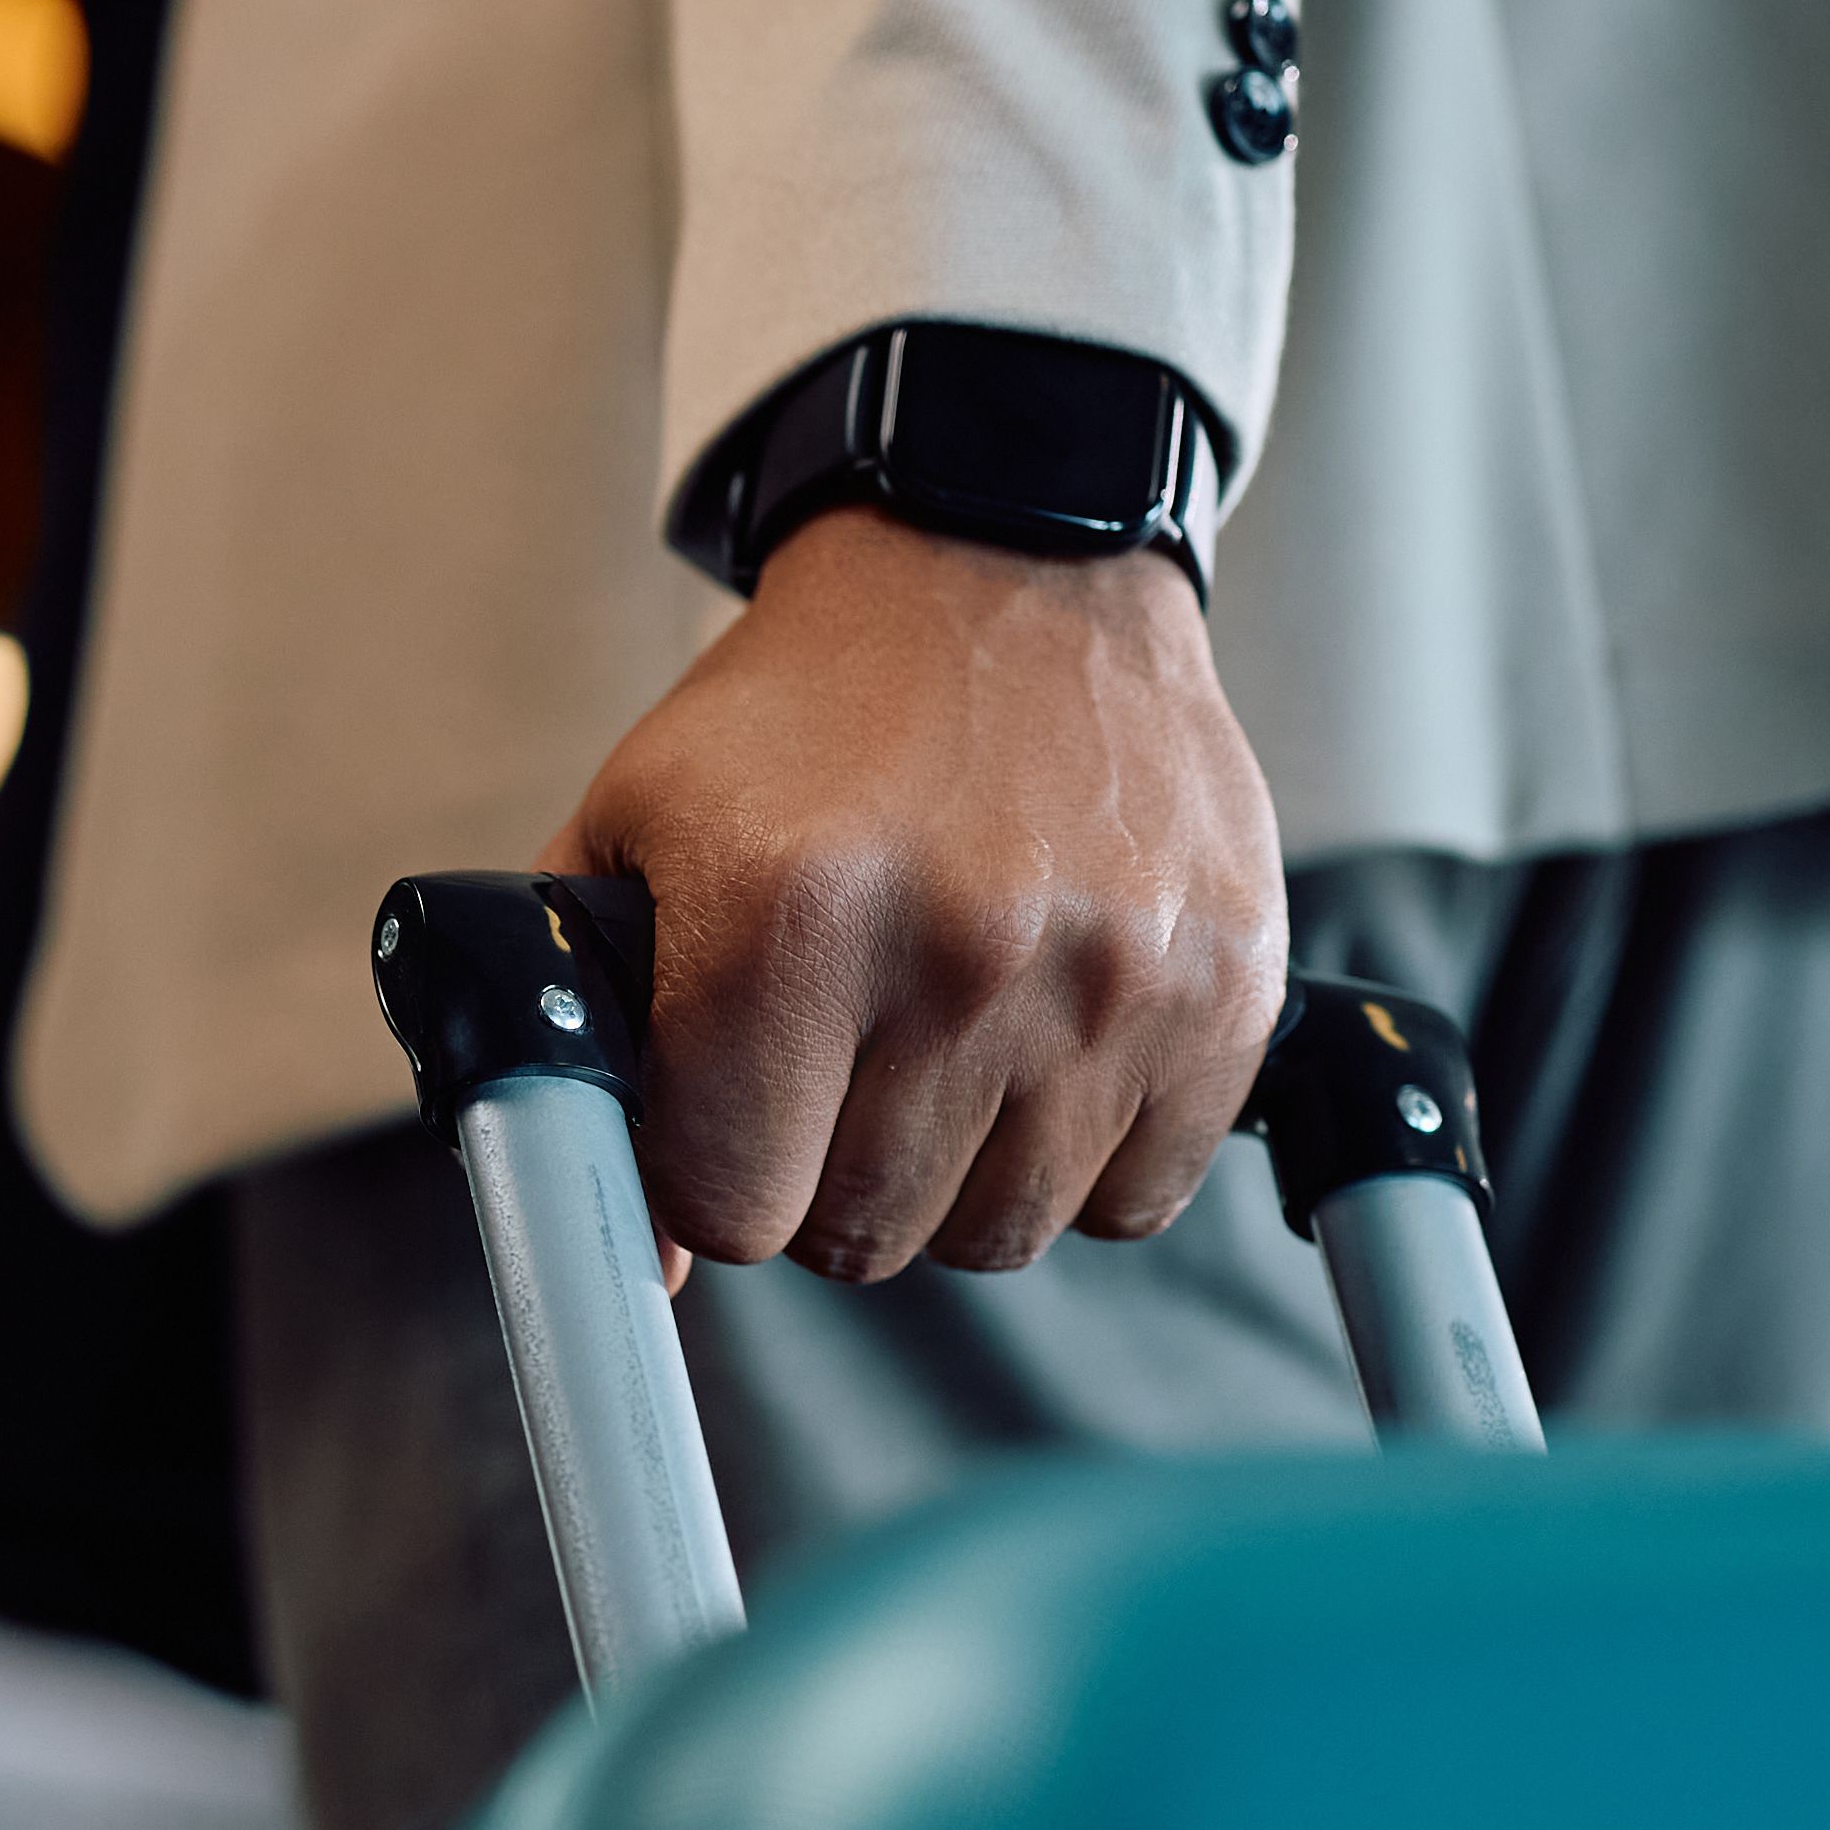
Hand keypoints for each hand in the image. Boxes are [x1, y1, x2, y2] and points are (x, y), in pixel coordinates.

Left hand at [537, 509, 1283, 1283]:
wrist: (1005, 569)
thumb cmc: (810, 716)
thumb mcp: (639, 831)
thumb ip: (604, 1041)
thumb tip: (663, 1260)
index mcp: (787, 919)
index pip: (736, 1210)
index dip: (720, 1177)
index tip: (737, 1113)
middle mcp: (960, 953)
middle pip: (865, 1234)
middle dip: (829, 1174)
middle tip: (842, 1061)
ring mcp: (1111, 978)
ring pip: (998, 1232)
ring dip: (954, 1174)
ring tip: (943, 1046)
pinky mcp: (1226, 990)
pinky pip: (1135, 1198)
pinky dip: (1082, 1158)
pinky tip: (1046, 1048)